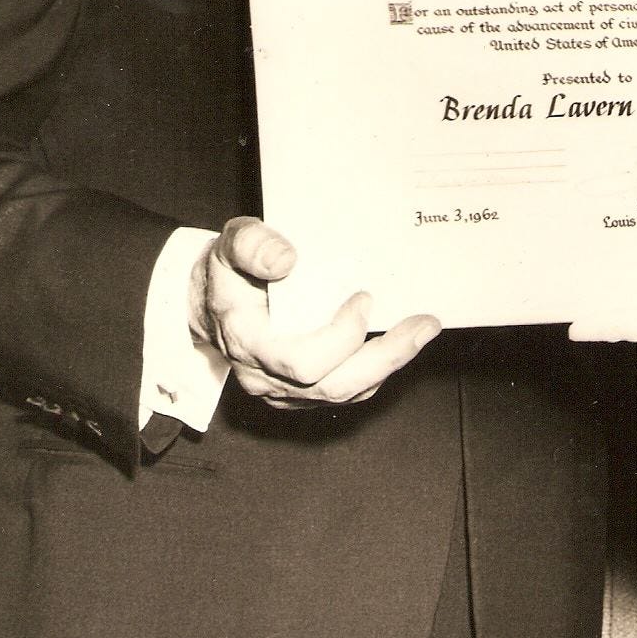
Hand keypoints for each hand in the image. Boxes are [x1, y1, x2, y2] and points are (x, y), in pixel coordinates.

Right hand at [189, 216, 438, 407]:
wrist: (212, 304)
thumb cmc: (228, 272)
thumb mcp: (229, 245)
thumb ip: (251, 245)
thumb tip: (286, 260)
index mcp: (248, 343)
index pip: (299, 361)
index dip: (339, 337)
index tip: (364, 298)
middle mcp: (266, 377)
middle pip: (333, 385)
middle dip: (385, 356)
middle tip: (424, 325)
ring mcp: (285, 390)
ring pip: (344, 392)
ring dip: (390, 363)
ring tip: (424, 329)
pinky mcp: (302, 392)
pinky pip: (346, 390)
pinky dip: (378, 369)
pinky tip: (402, 342)